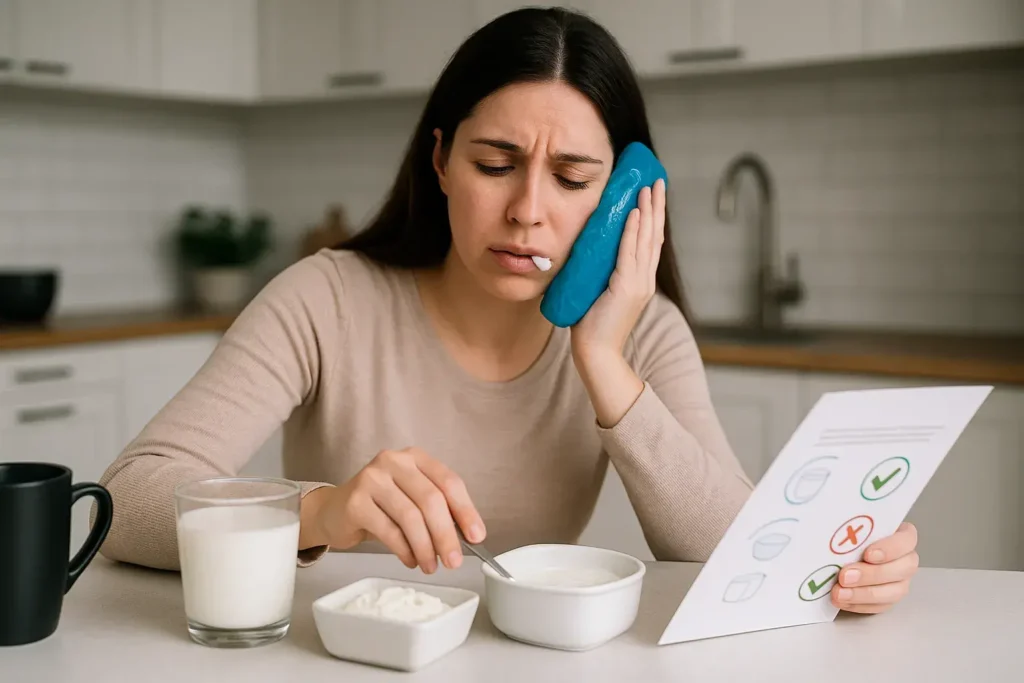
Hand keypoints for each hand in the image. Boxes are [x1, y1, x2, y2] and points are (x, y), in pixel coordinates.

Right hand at [302, 447, 485, 573]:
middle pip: (430, 500)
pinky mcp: (355, 501)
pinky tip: (411, 560)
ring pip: (410, 517)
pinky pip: (389, 530)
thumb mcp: (412, 500)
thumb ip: (438, 511)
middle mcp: (394, 461)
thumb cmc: (381, 507)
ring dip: (425, 547)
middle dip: (446, 535)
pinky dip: (404, 550)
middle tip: (454, 561)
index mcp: (415, 458)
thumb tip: (467, 538)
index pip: (449, 482)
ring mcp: (372, 478)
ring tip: (431, 566)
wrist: (334, 511)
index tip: (477, 537)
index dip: (466, 511)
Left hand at [570, 179, 666, 359]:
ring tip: (648, 188)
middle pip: (653, 235)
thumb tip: (585, 253)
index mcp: (640, 281)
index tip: (652, 195)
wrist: (597, 354)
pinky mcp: (626, 288)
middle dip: (656, 206)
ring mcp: (638, 284)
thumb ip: (598, 274)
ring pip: (646, 239)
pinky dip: (633, 232)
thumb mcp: (597, 292)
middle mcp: (644, 280)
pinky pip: (629, 252)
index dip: (652, 218)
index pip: (649, 243)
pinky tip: (635, 213)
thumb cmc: (591, 326)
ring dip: (647, 211)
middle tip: (657, 181)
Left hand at [831, 521, 919, 613]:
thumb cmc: (848, 533)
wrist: (839, 551)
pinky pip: (881, 606)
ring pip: (894, 591)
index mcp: (900, 535)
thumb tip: (831, 520)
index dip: (890, 548)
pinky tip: (843, 601)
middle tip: (845, 576)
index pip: (907, 540)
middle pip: (903, 568)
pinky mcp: (889, 598)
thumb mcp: (850, 523)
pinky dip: (860, 605)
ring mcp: (900, 580)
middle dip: (873, 574)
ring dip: (865, 594)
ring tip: (839, 593)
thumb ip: (850, 524)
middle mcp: (905, 558)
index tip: (868, 554)